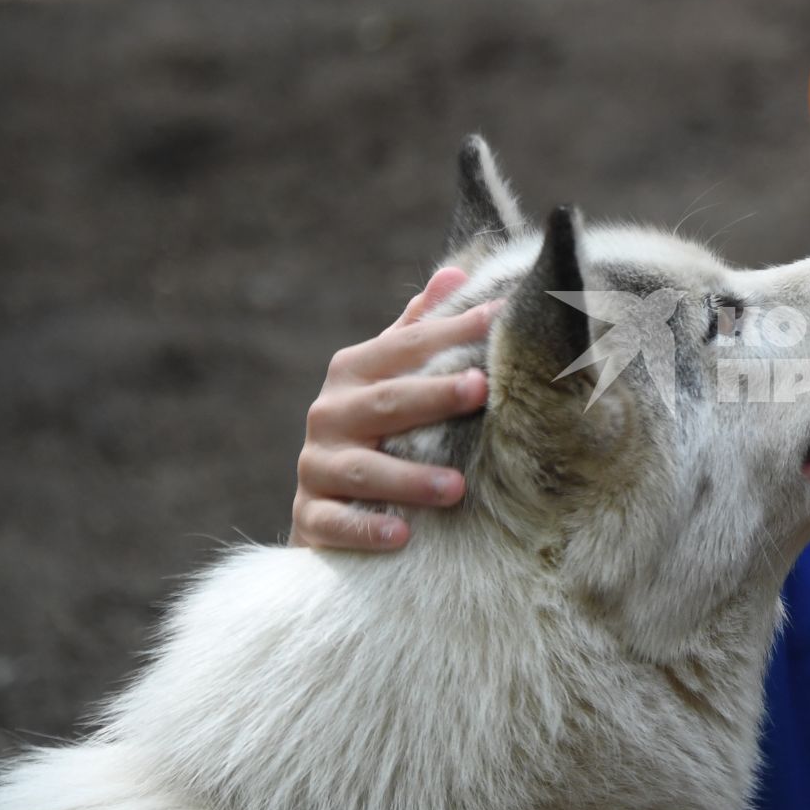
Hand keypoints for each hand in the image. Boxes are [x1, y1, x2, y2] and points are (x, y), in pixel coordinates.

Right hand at [290, 267, 499, 550]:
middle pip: (387, 401)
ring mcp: (317, 466)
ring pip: (363, 469)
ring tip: (457, 487)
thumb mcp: (394, 376)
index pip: (408, 346)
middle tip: (482, 390)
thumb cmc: (379, 429)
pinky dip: (366, 529)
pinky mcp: (310, 517)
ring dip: (409, 477)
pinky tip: (402, 536)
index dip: (452, 331)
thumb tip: (456, 273)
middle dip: (434, 395)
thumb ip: (420, 330)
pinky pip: (335, 523)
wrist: (326, 505)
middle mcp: (330, 413)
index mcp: (355, 371)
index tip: (499, 319)